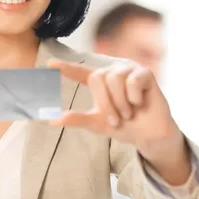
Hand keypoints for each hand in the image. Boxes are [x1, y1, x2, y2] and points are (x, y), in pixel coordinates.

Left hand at [48, 59, 179, 145]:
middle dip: (106, 103)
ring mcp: (128, 70)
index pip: (79, 72)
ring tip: (129, 113)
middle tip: (117, 120)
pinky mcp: (145, 73)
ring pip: (114, 79)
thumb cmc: (124, 126)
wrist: (149, 135)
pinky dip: (135, 97)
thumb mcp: (97, 124)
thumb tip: (51, 119)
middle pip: (98, 78)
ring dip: (121, 102)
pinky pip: (133, 81)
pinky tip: (140, 103)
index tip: (49, 64)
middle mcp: (111, 72)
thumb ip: (76, 119)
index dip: (65, 68)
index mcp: (99, 82)